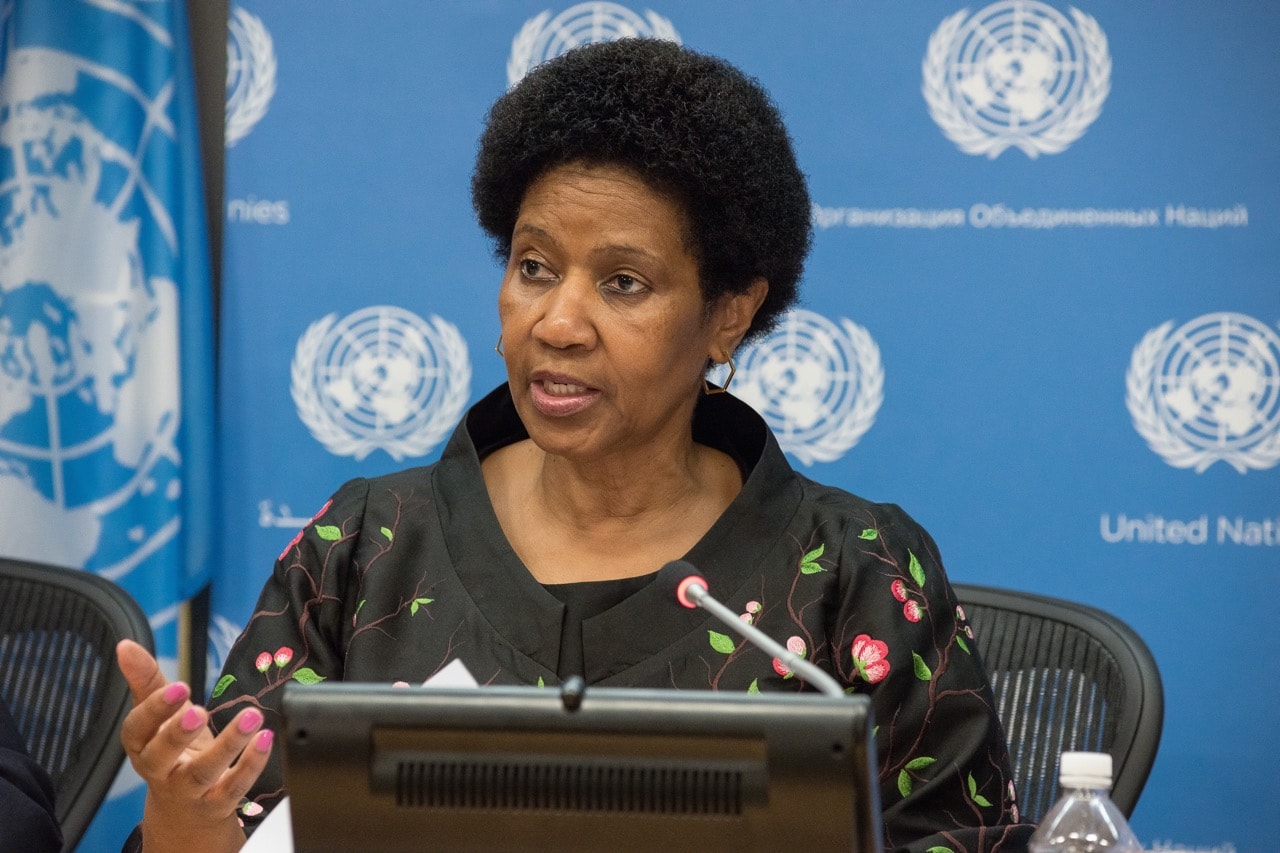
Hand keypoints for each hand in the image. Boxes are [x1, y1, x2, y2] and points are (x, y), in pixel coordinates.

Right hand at [116, 639, 271, 851]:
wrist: (185, 809)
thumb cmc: (172, 750)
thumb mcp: (160, 714)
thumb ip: (147, 680)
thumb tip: (125, 646)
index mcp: (142, 745)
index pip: (137, 729)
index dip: (155, 709)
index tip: (179, 687)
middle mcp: (161, 771)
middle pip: (162, 756)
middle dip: (178, 734)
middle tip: (199, 711)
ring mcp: (188, 791)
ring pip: (203, 773)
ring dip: (228, 745)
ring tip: (251, 717)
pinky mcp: (217, 803)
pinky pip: (233, 787)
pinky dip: (250, 765)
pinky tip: (265, 740)